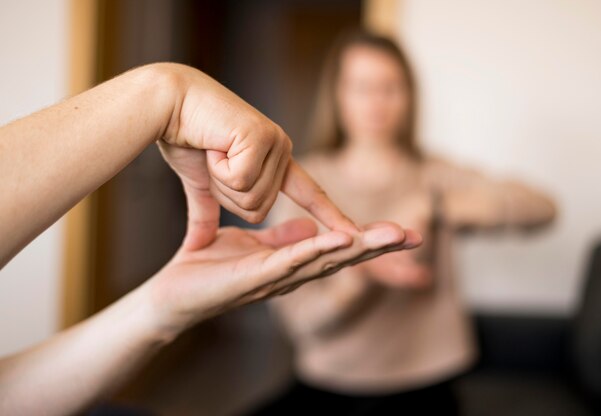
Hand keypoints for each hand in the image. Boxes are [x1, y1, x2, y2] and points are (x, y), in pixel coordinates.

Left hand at [143, 219, 420, 336]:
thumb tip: (310, 226)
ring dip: (358, 247)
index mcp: (292, 262)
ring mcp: (275, 279)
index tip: (403, 232)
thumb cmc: (210, 269)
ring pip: (325, 260)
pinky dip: (315, 250)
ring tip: (390, 235)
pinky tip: (338, 239)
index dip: (369, 240)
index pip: (338, 248)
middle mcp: (291, 274)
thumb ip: (281, 237)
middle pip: (342, 256)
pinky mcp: (254, 280)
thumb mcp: (251, 244)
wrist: (171, 295)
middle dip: (378, 246)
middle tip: (414, 235)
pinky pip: (289, 263)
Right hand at [155, 64, 355, 248]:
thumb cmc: (187, 138)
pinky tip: (212, 144)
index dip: (331, 216)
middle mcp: (283, 150)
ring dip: (221, 181)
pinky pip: (241, 180)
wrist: (169, 103)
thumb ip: (211, 212)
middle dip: (226, 195)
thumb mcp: (204, 184)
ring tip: (213, 150)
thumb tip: (202, 242)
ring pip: (252, 199)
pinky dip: (217, 168)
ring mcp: (276, 142)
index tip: (357, 237)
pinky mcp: (262, 137)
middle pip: (260, 210)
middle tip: (212, 160)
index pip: (310, 194)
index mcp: (276, 161)